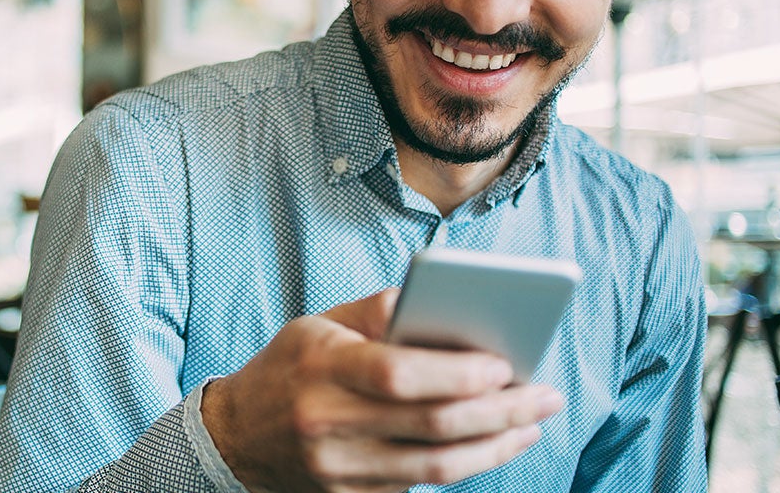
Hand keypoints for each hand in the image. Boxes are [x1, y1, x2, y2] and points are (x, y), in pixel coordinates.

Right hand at [201, 289, 564, 492]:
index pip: (397, 373)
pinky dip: (466, 464)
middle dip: (499, 410)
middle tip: (545, 394)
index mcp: (320, 368)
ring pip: (436, 466)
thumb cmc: (290, 367)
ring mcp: (338, 470)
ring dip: (495, 445)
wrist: (234, 437)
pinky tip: (495, 443)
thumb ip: (380, 311)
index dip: (457, 373)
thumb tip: (444, 304)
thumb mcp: (320, 323)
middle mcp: (327, 422)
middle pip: (431, 424)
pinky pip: (421, 485)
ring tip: (532, 422)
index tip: (505, 364)